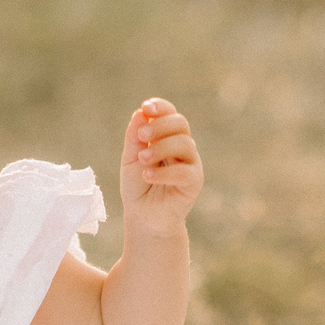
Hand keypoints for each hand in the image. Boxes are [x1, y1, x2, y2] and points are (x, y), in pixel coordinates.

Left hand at [120, 97, 202, 229]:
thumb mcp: (130, 159)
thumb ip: (134, 138)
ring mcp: (190, 163)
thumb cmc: (138, 187)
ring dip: (161, 148)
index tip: (146, 107)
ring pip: (185, 144)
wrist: (144, 217)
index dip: (161, 108)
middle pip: (180, 124)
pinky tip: (148, 176)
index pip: (170, 114)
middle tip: (141, 137)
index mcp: (167, 137)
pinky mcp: (194, 182)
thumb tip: (140, 113)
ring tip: (143, 160)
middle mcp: (182, 147)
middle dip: (160, 125)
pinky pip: (185, 171)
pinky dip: (165, 172)